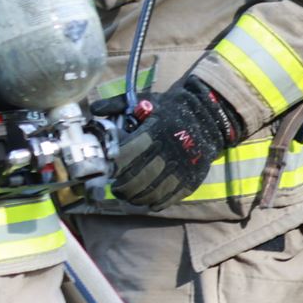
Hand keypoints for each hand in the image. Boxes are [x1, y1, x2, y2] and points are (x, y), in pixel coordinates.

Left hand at [110, 77, 241, 209]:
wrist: (208, 117)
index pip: (128, 155)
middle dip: (122, 186)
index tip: (108, 170)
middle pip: (138, 177)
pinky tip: (146, 202)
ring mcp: (181, 167)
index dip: (115, 166)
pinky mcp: (191, 178)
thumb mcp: (145, 100)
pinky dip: (156, 203)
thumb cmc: (170, 109)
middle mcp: (168, 151)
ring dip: (136, 197)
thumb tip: (94, 109)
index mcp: (155, 131)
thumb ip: (117, 103)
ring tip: (127, 196)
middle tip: (114, 188)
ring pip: (153, 191)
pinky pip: (171, 197)